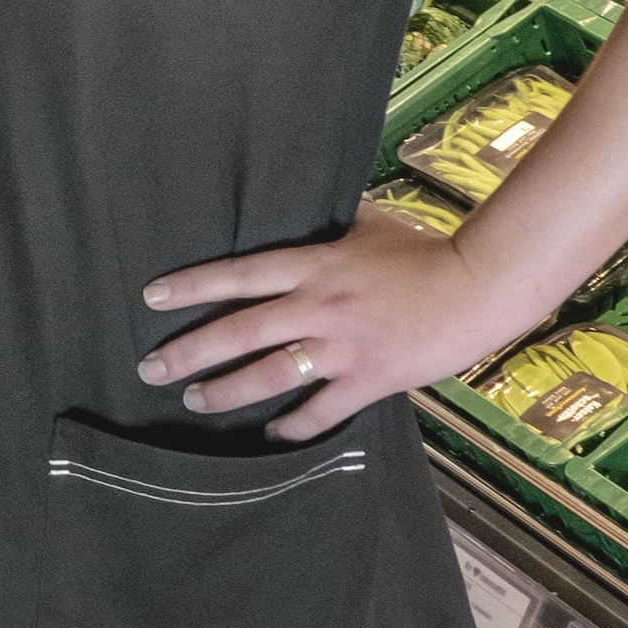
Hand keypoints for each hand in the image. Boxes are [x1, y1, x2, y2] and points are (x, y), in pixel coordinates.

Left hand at [143, 205, 529, 442]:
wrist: (478, 286)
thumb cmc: (424, 250)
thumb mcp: (367, 223)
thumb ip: (330, 218)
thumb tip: (303, 191)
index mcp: (314, 265)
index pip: (239, 275)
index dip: (192, 286)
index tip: (151, 297)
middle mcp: (318, 306)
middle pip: (240, 330)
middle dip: (189, 351)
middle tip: (150, 368)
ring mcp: (342, 346)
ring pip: (270, 374)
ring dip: (227, 390)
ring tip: (194, 399)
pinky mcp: (370, 379)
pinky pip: (321, 410)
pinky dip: (292, 427)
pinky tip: (268, 436)